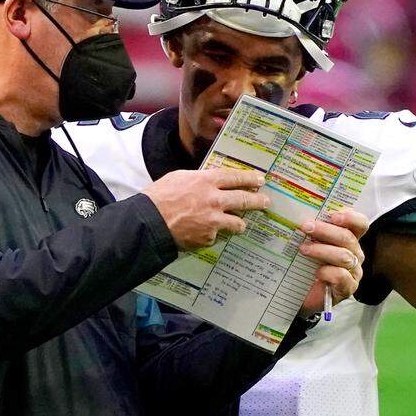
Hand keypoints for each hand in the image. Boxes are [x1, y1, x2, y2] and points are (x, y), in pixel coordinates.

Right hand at [142, 168, 268, 249]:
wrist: (149, 223)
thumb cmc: (158, 197)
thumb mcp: (178, 178)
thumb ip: (198, 180)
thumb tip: (210, 182)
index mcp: (206, 181)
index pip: (235, 177)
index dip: (250, 179)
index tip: (260, 180)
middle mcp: (214, 199)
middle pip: (244, 200)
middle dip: (259, 201)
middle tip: (266, 202)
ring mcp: (213, 220)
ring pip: (237, 222)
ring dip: (240, 223)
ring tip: (240, 224)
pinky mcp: (208, 237)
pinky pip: (217, 235)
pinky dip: (213, 234)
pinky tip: (205, 233)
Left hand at [297, 208, 368, 314]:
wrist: (299, 295)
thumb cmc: (305, 265)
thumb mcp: (307, 243)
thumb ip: (310, 229)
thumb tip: (297, 212)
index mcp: (349, 239)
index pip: (360, 224)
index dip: (350, 217)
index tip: (332, 215)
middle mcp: (355, 254)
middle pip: (348, 238)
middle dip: (326, 231)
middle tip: (306, 227)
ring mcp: (353, 272)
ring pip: (344, 256)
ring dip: (322, 250)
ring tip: (303, 249)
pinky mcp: (347, 288)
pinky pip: (342, 276)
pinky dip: (328, 272)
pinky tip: (317, 273)